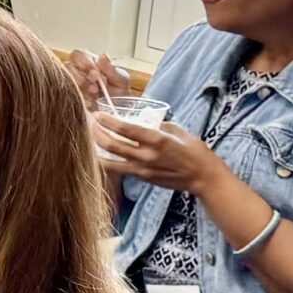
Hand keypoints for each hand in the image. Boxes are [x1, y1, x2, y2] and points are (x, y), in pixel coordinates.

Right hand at [65, 49, 130, 108]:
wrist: (119, 112)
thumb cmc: (120, 93)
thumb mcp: (121, 80)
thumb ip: (111, 69)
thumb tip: (102, 56)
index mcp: (89, 63)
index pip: (77, 55)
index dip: (83, 62)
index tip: (95, 73)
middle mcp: (78, 72)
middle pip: (68, 67)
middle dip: (82, 78)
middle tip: (95, 88)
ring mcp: (73, 85)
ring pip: (67, 81)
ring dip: (81, 88)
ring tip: (94, 96)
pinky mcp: (72, 98)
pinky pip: (68, 96)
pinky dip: (80, 100)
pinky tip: (91, 104)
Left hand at [95, 115, 225, 191]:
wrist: (203, 177)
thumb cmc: (195, 151)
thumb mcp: (179, 131)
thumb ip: (158, 125)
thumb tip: (144, 120)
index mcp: (157, 140)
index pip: (126, 129)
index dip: (108, 121)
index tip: (98, 114)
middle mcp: (146, 156)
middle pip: (112, 145)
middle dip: (97, 133)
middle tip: (90, 123)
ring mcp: (142, 169)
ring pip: (110, 161)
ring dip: (97, 149)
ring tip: (90, 138)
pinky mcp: (142, 178)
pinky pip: (119, 169)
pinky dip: (108, 161)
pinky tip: (101, 153)